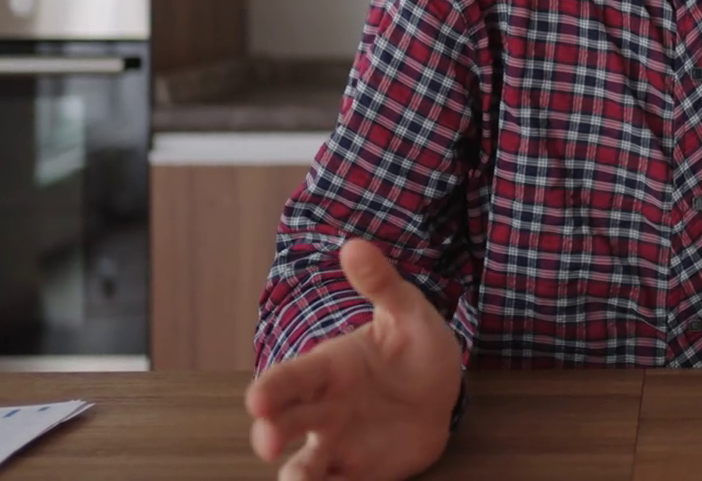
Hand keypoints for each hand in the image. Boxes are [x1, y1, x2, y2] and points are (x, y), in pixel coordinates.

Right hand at [245, 239, 463, 480]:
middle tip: (269, 439)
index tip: (257, 400)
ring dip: (295, 476)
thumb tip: (354, 245)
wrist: (444, 391)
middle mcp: (324, 409)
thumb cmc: (416, 347)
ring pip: (304, 466)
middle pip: (284, 422)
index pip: (290, 378)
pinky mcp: (360, 472)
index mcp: (328, 368)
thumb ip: (381, 284)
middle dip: (271, 431)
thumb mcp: (407, 312)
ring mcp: (339, 443)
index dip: (270, 389)